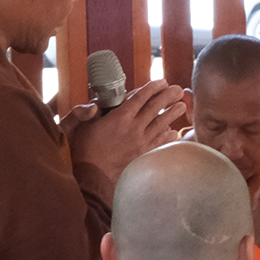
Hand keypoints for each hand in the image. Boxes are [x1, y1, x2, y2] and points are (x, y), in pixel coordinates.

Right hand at [66, 79, 190, 190]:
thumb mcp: (76, 127)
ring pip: (162, 123)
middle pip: (155, 108)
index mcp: (119, 118)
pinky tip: (173, 130)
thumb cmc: (83, 150)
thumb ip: (82, 113)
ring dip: (173, 113)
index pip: (139, 98)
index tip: (161, 82)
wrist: (93, 176)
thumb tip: (93, 104)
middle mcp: (134, 128)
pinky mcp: (145, 154)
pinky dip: (169, 135)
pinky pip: (161, 141)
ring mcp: (142, 141)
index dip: (152, 88)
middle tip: (177, 90)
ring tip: (182, 105)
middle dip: (168, 96)